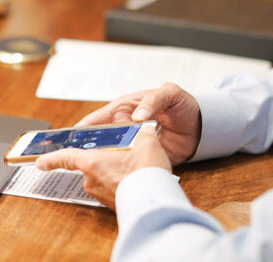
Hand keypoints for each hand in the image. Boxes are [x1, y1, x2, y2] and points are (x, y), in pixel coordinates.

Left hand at [36, 123, 170, 209]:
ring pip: (102, 178)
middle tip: (121, 156)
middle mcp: (92, 180)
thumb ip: (143, 133)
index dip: (51, 158)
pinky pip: (112, 190)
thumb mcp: (147, 144)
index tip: (40, 162)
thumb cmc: (146, 175)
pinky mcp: (112, 206)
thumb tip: (145, 128)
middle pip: (89, 166)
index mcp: (92, 163)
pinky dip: (120, 184)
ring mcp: (101, 195)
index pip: (66, 158)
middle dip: (102, 161)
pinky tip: (136, 181)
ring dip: (113, 173)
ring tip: (133, 168)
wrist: (157, 205)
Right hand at [75, 82, 200, 165]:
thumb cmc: (183, 104)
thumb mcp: (170, 94)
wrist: (203, 126)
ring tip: (89, 172)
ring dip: (103, 161)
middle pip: (101, 138)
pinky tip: (112, 178)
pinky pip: (129, 165)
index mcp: (126, 108)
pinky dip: (120, 171)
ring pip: (112, 153)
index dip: (84, 127)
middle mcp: (125, 126)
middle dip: (87, 147)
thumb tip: (137, 116)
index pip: (99, 118)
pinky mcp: (144, 157)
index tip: (70, 137)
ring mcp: (133, 143)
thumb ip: (153, 100)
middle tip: (73, 158)